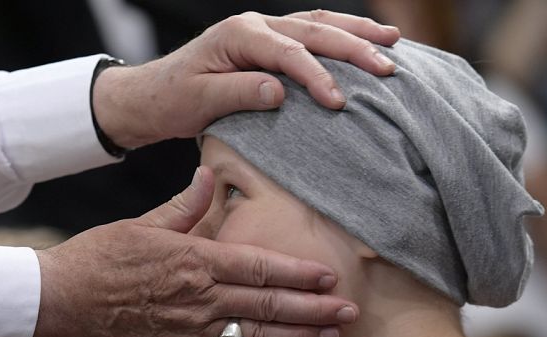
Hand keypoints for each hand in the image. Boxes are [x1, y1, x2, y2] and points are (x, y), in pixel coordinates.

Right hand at [31, 167, 358, 336]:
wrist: (61, 305)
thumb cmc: (98, 258)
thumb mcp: (141, 224)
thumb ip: (183, 206)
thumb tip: (208, 176)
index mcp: (193, 261)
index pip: (259, 267)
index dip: (299, 273)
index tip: (330, 275)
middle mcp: (199, 299)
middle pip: (268, 306)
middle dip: (314, 309)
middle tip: (351, 310)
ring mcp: (192, 330)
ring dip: (300, 336)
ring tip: (333, 335)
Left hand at [92, 10, 399, 147]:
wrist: (153, 95)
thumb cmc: (173, 100)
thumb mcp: (200, 102)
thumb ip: (239, 94)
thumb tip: (280, 92)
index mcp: (238, 36)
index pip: (287, 53)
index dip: (316, 76)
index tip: (339, 102)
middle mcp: (254, 26)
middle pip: (313, 30)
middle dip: (354, 48)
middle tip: (388, 68)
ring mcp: (263, 31)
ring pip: (318, 24)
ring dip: (356, 33)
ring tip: (393, 42)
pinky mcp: (267, 43)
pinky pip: (310, 33)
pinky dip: (340, 36)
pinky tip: (364, 41)